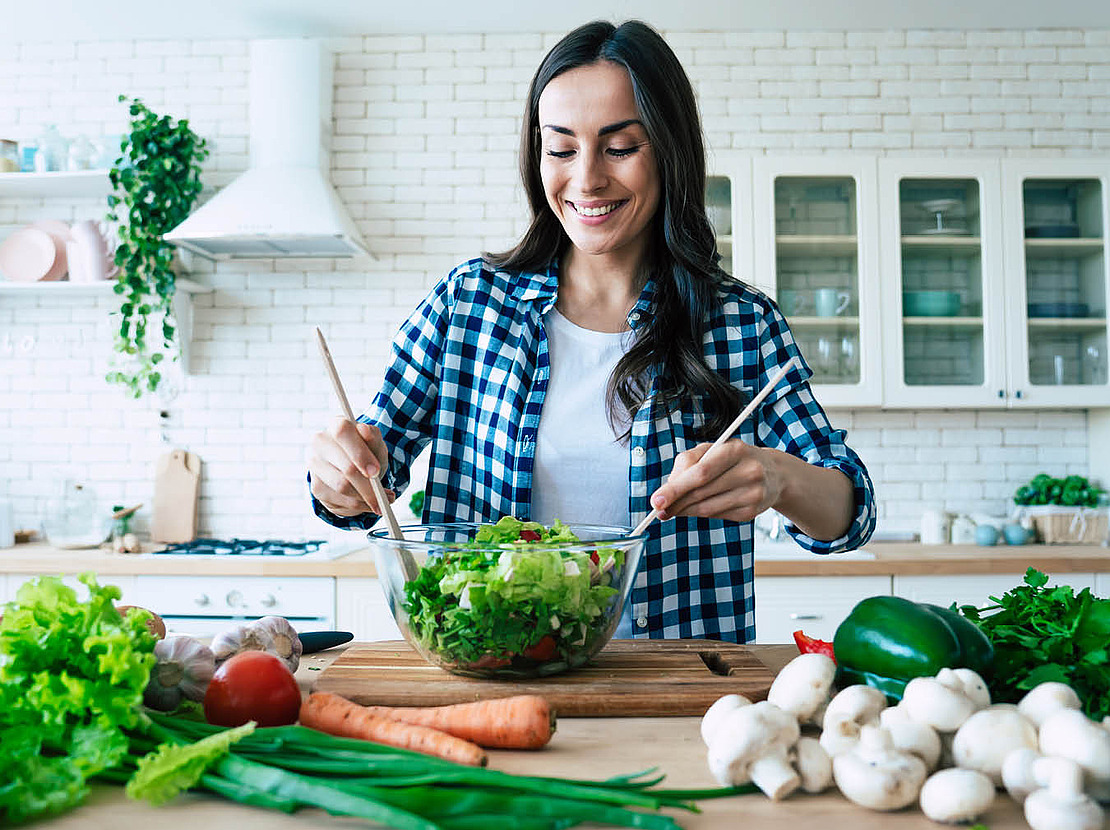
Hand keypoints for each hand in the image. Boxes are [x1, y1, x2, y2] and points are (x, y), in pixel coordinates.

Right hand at [308, 417, 394, 516]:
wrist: (353, 468)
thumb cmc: (366, 452)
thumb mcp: (375, 444)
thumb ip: (373, 437)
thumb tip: (365, 431)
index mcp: (336, 425)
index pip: (342, 433)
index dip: (360, 454)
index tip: (375, 472)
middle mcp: (320, 442)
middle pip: (346, 468)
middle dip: (369, 486)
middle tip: (386, 496)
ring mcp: (314, 465)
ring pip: (343, 487)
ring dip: (366, 498)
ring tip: (382, 501)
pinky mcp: (315, 486)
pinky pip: (340, 500)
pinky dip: (359, 505)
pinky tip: (369, 503)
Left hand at [649, 440, 784, 523]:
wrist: (773, 473)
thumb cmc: (733, 458)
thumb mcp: (712, 450)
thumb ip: (687, 463)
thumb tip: (667, 490)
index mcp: (735, 450)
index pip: (700, 473)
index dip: (676, 488)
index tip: (656, 500)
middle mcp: (748, 472)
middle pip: (702, 493)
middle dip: (675, 503)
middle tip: (658, 510)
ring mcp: (753, 494)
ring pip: (707, 509)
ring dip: (685, 511)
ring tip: (673, 510)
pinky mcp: (751, 513)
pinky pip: (717, 516)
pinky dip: (702, 514)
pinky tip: (697, 508)